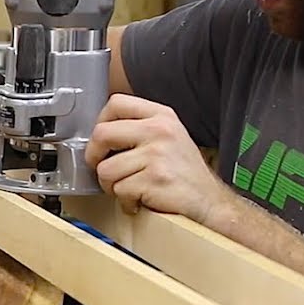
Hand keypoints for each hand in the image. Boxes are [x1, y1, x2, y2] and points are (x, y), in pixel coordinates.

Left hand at [84, 93, 234, 223]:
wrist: (209, 201)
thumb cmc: (183, 172)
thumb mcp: (168, 137)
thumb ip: (138, 128)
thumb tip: (99, 135)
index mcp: (161, 116)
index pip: (115, 103)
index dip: (99, 123)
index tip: (101, 141)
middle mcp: (160, 130)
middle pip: (101, 134)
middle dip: (94, 157)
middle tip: (102, 168)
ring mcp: (157, 154)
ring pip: (105, 169)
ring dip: (111, 185)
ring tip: (129, 188)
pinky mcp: (154, 179)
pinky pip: (119, 190)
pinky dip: (126, 201)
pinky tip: (139, 200)